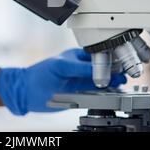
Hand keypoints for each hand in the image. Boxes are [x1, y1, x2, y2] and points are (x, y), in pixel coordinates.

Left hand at [0, 49, 126, 115]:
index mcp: (75, 57)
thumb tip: (99, 70)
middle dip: (114, 71)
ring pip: (101, 80)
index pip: (97, 56)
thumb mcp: (61, 68)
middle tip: (124, 76)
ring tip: (121, 84)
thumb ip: (80, 69)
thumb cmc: (38, 75)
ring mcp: (79, 80)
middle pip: (102, 68)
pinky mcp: (78, 93)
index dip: (109, 61)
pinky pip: (95, 91)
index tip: (118, 67)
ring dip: (112, 82)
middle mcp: (79, 68)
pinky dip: (105, 92)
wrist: (25, 92)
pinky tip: (112, 92)